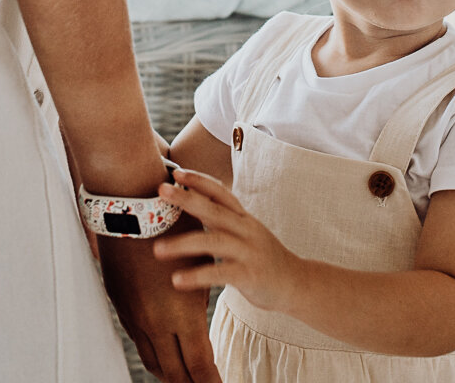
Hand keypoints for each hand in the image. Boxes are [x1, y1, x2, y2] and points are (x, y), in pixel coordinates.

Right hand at [97, 215, 222, 382]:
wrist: (131, 209)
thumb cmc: (174, 230)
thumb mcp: (196, 267)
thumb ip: (195, 303)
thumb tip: (198, 329)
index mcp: (181, 313)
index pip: (199, 364)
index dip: (211, 382)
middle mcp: (157, 323)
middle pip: (177, 372)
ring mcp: (137, 318)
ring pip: (155, 362)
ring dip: (172, 374)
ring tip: (189, 380)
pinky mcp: (122, 309)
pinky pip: (140, 345)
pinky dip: (155, 357)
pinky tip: (165, 360)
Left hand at [152, 168, 301, 311]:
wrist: (296, 283)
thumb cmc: (264, 258)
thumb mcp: (246, 233)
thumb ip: (223, 220)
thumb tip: (193, 204)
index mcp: (244, 218)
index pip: (221, 193)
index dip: (199, 181)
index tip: (176, 172)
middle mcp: (247, 230)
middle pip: (215, 210)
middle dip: (187, 198)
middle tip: (162, 190)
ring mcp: (249, 252)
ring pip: (214, 242)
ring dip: (183, 244)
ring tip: (157, 249)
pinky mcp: (249, 275)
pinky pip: (220, 273)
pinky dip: (198, 276)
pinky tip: (177, 280)